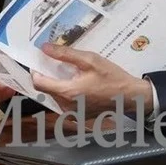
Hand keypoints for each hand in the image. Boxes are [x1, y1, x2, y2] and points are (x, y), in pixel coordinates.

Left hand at [31, 44, 152, 115]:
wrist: (130, 96)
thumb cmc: (111, 76)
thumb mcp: (89, 60)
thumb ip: (65, 54)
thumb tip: (44, 48)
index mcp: (67, 92)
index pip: (38, 83)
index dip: (36, 71)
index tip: (40, 63)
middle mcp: (66, 106)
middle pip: (46, 90)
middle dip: (49, 77)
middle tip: (58, 66)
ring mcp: (73, 114)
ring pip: (55, 97)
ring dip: (58, 86)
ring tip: (72, 75)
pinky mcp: (79, 117)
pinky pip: (65, 104)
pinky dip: (67, 94)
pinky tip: (80, 85)